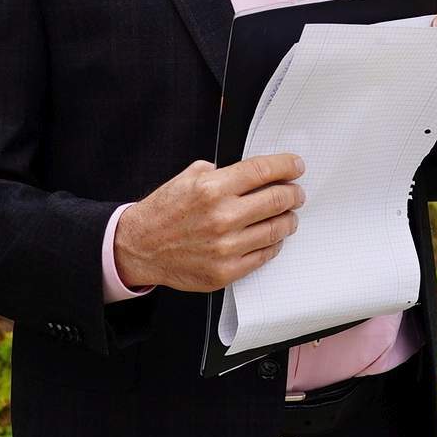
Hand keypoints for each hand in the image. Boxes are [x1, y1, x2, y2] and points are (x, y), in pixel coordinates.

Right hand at [113, 154, 305, 292]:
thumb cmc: (164, 212)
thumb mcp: (187, 177)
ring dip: (288, 219)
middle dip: (293, 193)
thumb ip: (222, 172)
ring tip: (288, 214)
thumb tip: (256, 172)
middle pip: (277, 199)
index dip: (287, 166)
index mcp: (212, 188)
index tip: (296, 166)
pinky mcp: (226, 270)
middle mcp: (222, 217)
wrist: (140, 247)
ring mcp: (226, 247)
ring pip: (276, 229)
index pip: (263, 171)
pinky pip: (264, 255)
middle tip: (296, 192)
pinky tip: (272, 236)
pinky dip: (274, 243)